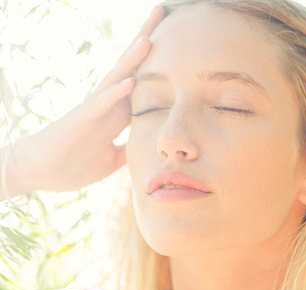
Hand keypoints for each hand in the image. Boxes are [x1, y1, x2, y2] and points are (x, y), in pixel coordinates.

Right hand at [9, 5, 165, 193]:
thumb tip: (148, 148)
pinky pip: (100, 104)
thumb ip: (129, 148)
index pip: (143, 82)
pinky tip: (130, 81)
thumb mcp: (113, 158)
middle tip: (162, 14)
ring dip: (133, 59)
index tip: (178, 46)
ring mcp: (95, 109)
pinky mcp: (81, 120)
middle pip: (132, 68)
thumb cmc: (75, 164)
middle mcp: (109, 103)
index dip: (160, 63)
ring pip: (117, 78)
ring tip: (149, 36)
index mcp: (119, 112)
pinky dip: (115, 93)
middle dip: (147, 42)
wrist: (43, 173)